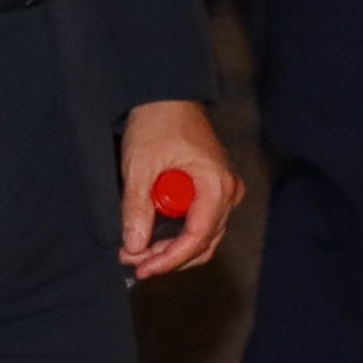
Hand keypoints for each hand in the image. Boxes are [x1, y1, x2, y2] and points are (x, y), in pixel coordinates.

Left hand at [119, 103, 238, 281]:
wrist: (167, 94)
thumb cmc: (158, 123)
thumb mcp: (140, 166)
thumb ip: (137, 208)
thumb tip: (133, 246)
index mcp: (216, 186)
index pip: (198, 238)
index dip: (170, 260)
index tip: (143, 268)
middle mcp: (228, 192)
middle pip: (203, 242)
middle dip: (168, 257)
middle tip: (134, 262)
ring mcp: (224, 190)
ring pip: (202, 236)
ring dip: (171, 248)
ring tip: (137, 252)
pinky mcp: (213, 188)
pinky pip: (200, 221)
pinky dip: (177, 233)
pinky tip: (152, 236)